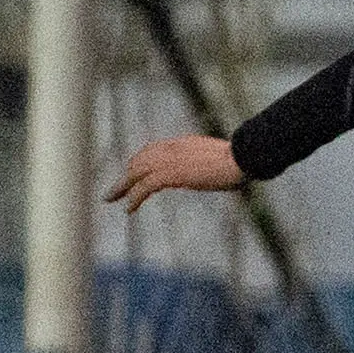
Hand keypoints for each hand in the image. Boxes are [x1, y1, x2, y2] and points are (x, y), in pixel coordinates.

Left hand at [106, 135, 243, 210]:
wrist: (242, 158)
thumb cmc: (241, 161)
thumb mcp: (222, 160)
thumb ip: (213, 164)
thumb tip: (226, 171)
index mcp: (183, 143)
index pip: (153, 150)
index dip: (140, 163)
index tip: (132, 174)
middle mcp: (172, 148)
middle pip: (140, 160)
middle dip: (126, 175)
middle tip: (114, 190)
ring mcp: (170, 160)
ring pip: (136, 172)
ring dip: (122, 186)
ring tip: (112, 199)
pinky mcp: (171, 174)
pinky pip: (144, 187)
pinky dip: (134, 197)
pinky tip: (129, 209)